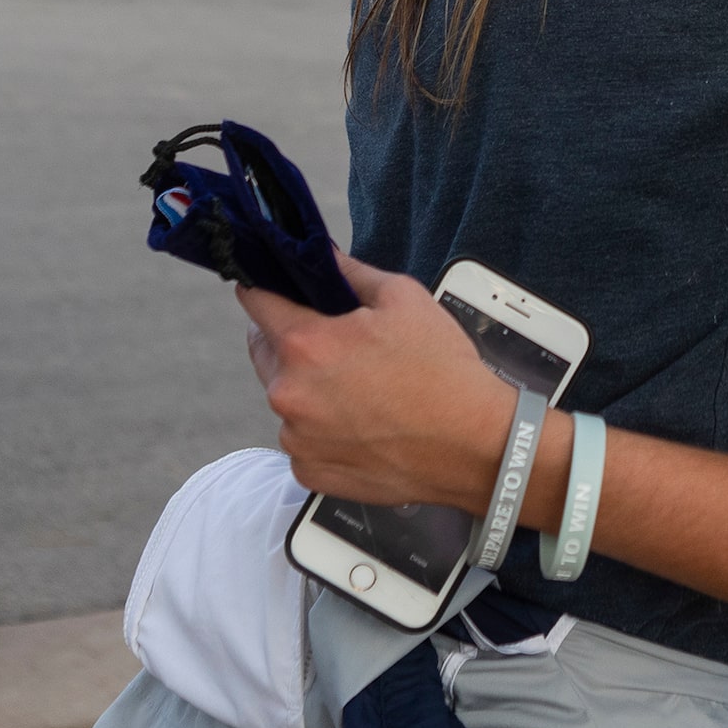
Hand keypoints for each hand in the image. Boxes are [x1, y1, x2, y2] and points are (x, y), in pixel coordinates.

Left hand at [237, 257, 515, 510]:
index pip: (255, 302)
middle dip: (290, 340)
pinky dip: (320, 430)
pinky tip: (360, 423)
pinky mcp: (309, 472)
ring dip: (307, 388)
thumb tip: (323, 255)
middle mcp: (289, 394)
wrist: (472, 444)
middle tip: (337, 343)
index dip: (264, 288)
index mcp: (306, 344)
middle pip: (265, 352)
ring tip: (359, 389)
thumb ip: (351, 272)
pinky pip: (301, 440)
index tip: (274, 288)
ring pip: (286, 399)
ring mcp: (296, 439)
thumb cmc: (442, 371)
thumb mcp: (404, 299)